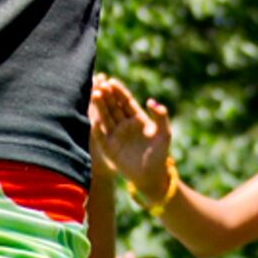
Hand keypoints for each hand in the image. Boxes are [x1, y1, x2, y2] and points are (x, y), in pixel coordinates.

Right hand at [87, 74, 172, 202]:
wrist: (151, 176)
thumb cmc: (160, 155)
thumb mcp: (164, 134)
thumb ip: (161, 117)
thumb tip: (152, 101)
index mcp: (137, 118)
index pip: (125, 102)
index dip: (119, 92)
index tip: (112, 81)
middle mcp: (124, 124)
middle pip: (113, 107)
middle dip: (107, 96)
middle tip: (100, 85)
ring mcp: (115, 135)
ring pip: (105, 117)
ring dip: (100, 107)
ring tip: (94, 95)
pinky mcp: (108, 147)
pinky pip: (100, 135)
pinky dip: (96, 127)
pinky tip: (94, 119)